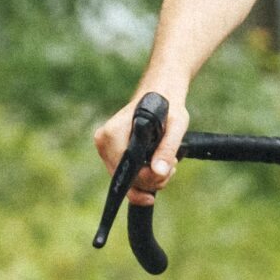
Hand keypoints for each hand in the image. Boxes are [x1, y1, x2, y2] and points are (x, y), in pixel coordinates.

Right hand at [93, 87, 190, 206]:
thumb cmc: (167, 108)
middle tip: (171, 165)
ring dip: (149, 179)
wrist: (157, 96)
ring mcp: (103, 149)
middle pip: (127, 180)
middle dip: (152, 179)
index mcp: (114, 132)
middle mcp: (104, 141)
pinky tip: (155, 165)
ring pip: (126, 182)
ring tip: (165, 162)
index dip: (148, 178)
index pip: (127, 171)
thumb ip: (167, 148)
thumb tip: (159, 172)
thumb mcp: (176, 125)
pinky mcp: (107, 154)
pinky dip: (142, 176)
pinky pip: (126, 177)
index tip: (168, 172)